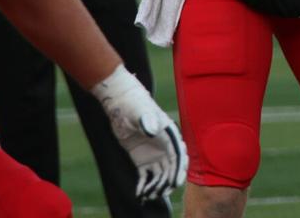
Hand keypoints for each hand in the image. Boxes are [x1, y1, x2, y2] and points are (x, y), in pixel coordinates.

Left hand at [92, 66, 187, 201]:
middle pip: (171, 169)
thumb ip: (147, 120)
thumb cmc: (133, 104)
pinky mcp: (143, 160)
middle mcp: (165, 147)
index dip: (179, 170)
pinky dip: (145, 186)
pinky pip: (147, 176)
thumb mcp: (139, 111)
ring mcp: (155, 154)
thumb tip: (152, 129)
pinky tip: (139, 193)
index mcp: (169, 135)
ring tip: (148, 196)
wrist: (121, 104)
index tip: (175, 182)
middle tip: (160, 193)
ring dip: (157, 187)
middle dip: (168, 182)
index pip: (178, 155)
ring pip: (160, 175)